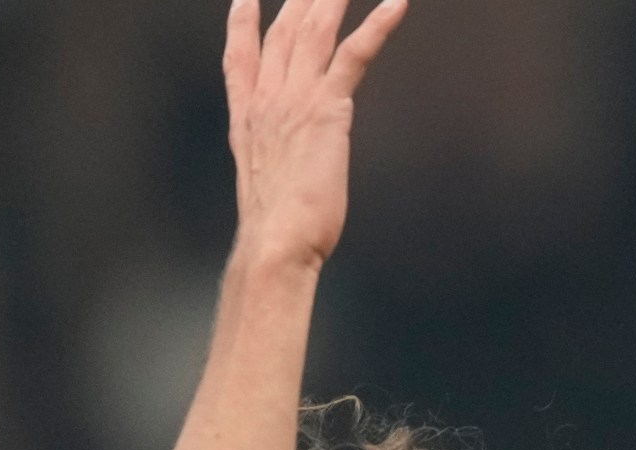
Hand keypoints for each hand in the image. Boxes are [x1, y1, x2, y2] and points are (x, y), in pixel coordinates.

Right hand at [223, 0, 407, 270]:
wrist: (276, 241)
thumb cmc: (277, 230)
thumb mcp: (266, 186)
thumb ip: (274, 163)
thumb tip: (286, 172)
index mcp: (247, 117)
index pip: (239, 57)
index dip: (242, 23)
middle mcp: (266, 99)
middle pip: (283, 30)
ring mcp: (294, 98)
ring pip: (315, 30)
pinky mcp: (328, 107)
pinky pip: (355, 53)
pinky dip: (377, 25)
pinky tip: (396, 3)